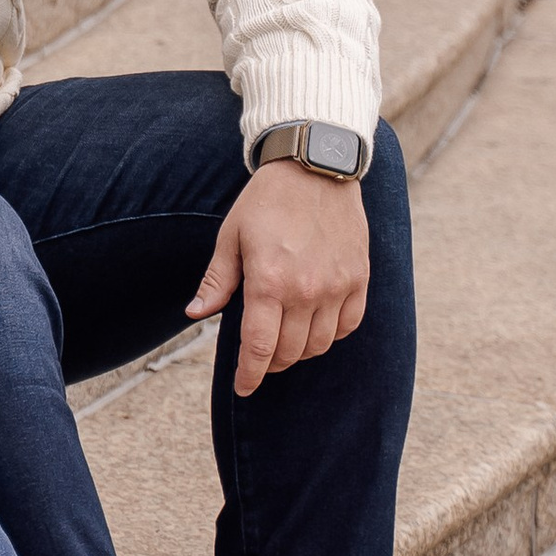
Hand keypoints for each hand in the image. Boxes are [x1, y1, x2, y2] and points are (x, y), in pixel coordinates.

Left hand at [188, 165, 371, 397]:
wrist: (315, 169)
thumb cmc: (267, 202)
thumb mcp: (231, 237)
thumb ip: (217, 281)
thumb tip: (195, 315)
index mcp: (269, 282)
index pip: (260, 348)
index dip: (250, 375)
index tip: (244, 386)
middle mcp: (306, 290)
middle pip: (289, 352)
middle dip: (271, 364)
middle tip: (260, 359)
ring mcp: (337, 286)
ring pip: (319, 344)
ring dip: (299, 352)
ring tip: (284, 343)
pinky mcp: (359, 278)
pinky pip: (348, 325)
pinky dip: (331, 335)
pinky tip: (315, 327)